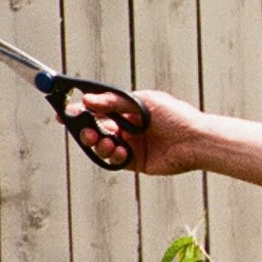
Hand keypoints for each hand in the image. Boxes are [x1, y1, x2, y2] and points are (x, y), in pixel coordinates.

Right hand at [72, 86, 203, 174]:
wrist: (197, 141)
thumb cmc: (177, 116)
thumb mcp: (145, 103)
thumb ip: (115, 102)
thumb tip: (88, 100)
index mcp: (128, 109)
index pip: (98, 108)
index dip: (80, 111)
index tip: (65, 112)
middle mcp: (127, 126)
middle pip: (95, 128)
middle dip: (86, 129)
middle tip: (86, 131)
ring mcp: (130, 144)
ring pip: (101, 144)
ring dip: (98, 143)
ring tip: (105, 141)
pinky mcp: (135, 161)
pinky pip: (114, 160)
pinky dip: (112, 155)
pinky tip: (119, 151)